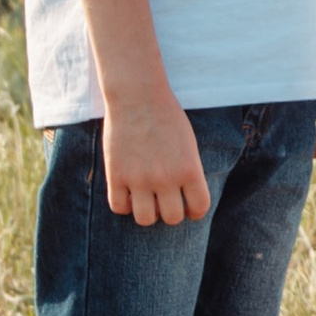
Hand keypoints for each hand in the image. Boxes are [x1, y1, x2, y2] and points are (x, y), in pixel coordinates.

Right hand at [102, 85, 209, 225]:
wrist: (138, 96)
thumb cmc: (167, 118)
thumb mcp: (189, 145)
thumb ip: (188, 174)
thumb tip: (184, 202)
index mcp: (189, 169)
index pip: (199, 209)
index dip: (194, 210)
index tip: (187, 203)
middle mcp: (166, 177)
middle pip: (172, 218)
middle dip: (170, 211)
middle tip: (165, 198)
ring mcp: (139, 178)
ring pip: (145, 219)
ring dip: (147, 211)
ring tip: (146, 197)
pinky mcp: (116, 175)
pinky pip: (119, 208)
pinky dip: (125, 204)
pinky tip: (128, 191)